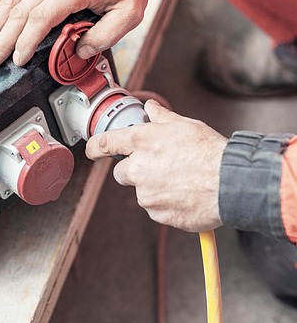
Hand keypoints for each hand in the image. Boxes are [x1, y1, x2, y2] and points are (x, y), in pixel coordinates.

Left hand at [86, 100, 226, 231]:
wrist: (230, 183)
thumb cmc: (209, 151)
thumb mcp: (185, 125)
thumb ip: (162, 118)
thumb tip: (151, 108)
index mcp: (142, 142)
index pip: (106, 143)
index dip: (96, 146)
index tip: (92, 150)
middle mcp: (139, 169)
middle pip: (121, 173)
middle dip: (135, 170)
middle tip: (160, 166)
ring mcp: (147, 194)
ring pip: (142, 191)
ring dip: (154, 187)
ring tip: (180, 180)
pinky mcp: (158, 214)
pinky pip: (156, 208)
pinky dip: (166, 203)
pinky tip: (184, 194)